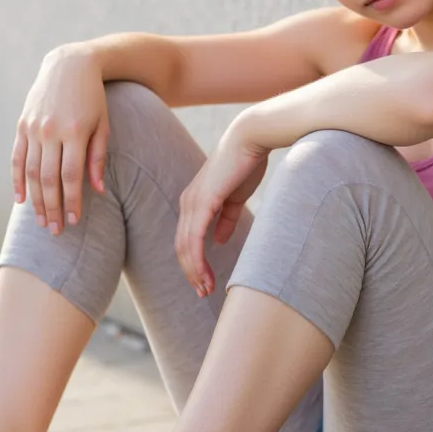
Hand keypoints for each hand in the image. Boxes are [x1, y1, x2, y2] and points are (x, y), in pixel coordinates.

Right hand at [10, 45, 109, 233]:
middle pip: (49, 179)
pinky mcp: (22, 125)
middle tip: (55, 231)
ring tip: (41, 221)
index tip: (74, 221)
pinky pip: (17, 158)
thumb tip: (97, 191)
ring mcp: (33, 127)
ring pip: (32, 172)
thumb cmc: (94, 99)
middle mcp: (51, 130)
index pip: (71, 176)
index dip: (71, 201)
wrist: (70, 65)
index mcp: (75, 131)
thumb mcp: (104, 124)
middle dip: (52, 207)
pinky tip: (20, 199)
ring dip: (36, 200)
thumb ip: (99, 157)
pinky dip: (18, 180)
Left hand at [175, 123, 268, 295]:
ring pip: (185, 247)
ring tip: (205, 289)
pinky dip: (197, 260)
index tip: (205, 282)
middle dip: (192, 272)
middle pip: (181, 247)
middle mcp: (187, 203)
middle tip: (203, 292)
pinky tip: (204, 275)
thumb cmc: (246, 163)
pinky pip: (193, 238)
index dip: (194, 262)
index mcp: (194, 201)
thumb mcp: (235, 197)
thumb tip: (219, 240)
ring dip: (194, 271)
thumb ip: (226, 219)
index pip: (187, 239)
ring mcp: (192, 202)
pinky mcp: (202, 202)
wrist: (250, 139)